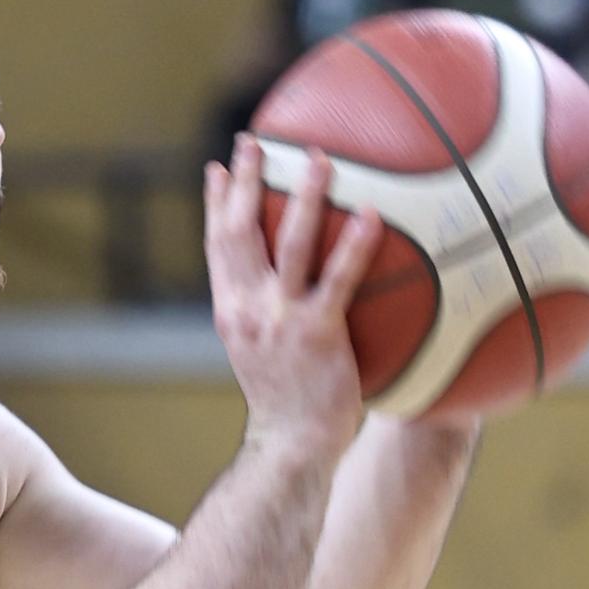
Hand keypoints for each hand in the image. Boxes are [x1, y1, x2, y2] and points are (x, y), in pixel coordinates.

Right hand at [205, 134, 377, 469]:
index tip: (219, 168)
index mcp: (231, 311)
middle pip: (240, 232)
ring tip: (319, 156)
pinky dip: (353, 245)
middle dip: (246, 182)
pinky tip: (372, 214)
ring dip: (304, 195)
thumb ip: (270, 320)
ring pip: (290, 244)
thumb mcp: (264, 357)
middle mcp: (248, 308)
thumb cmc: (287, 406)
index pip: (217, 247)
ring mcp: (280, 319)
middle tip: (254, 141)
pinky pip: (338, 279)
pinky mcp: (317, 333)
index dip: (216, 204)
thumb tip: (294, 292)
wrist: (292, 447)